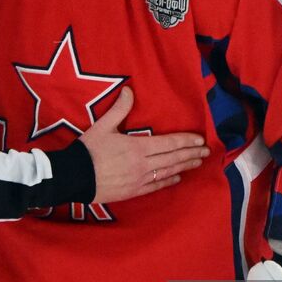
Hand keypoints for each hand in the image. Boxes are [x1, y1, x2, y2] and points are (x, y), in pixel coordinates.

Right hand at [79, 87, 206, 204]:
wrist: (74, 178)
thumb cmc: (88, 151)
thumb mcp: (103, 127)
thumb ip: (118, 109)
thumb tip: (129, 90)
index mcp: (138, 147)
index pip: (169, 143)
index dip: (186, 141)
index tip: (200, 140)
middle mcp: (143, 164)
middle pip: (173, 158)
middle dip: (191, 154)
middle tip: (207, 152)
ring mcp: (139, 180)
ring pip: (168, 172)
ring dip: (184, 167)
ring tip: (198, 163)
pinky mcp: (133, 191)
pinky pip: (155, 186)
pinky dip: (168, 181)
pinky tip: (177, 178)